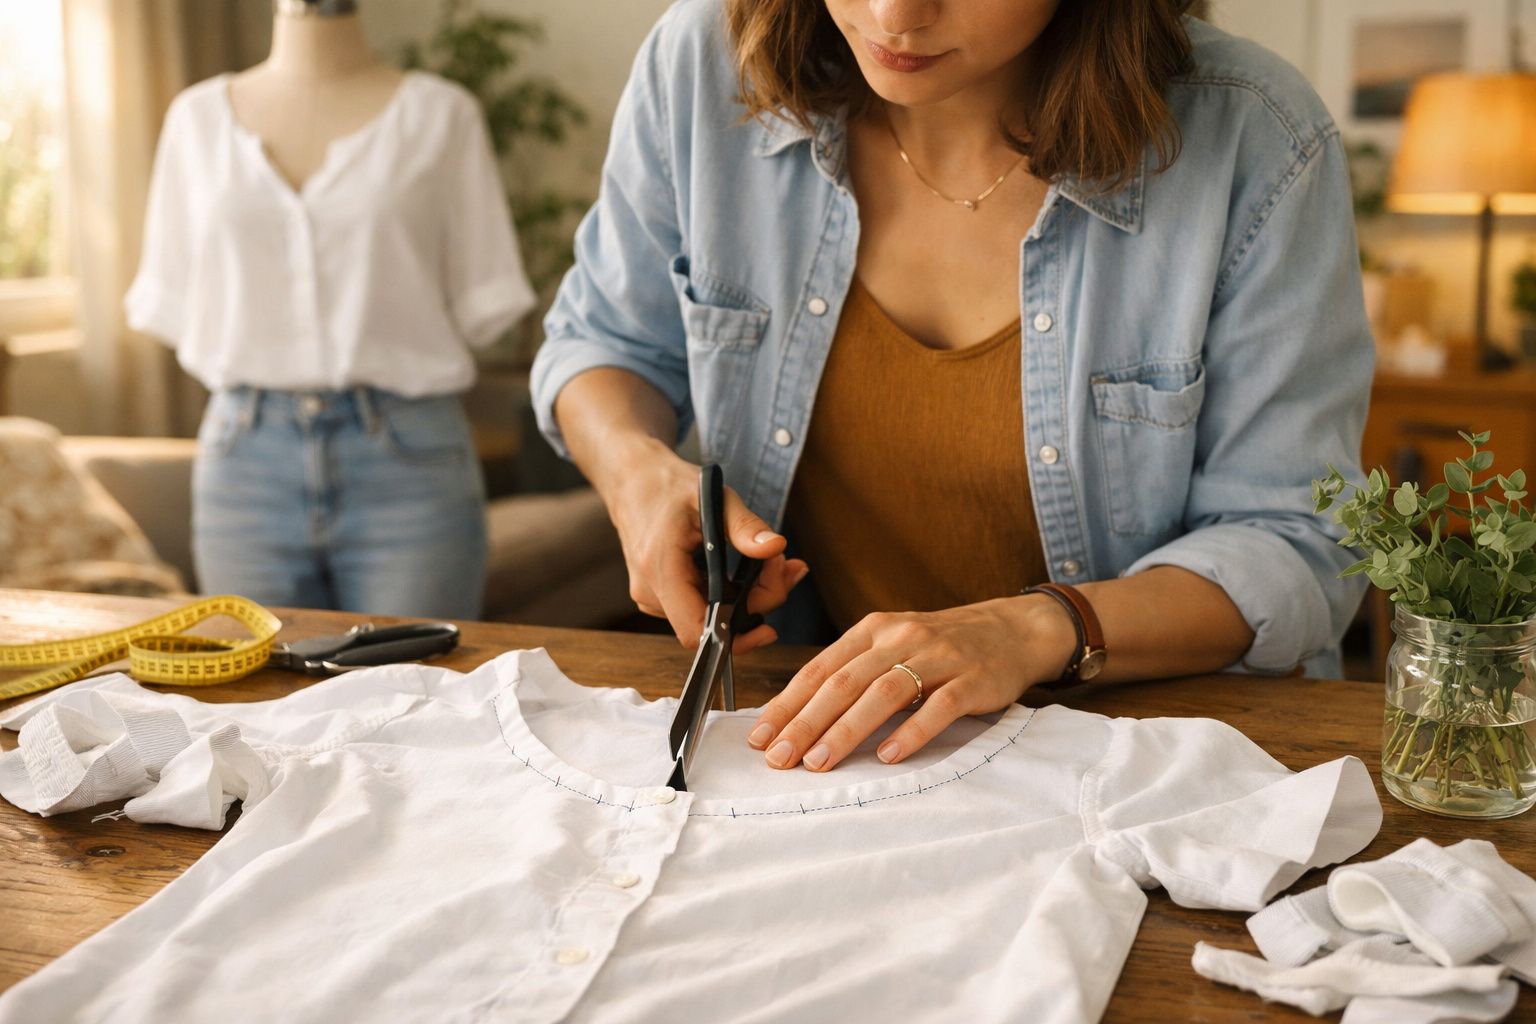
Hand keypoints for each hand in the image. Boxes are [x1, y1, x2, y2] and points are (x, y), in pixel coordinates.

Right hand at [604, 439, 808, 652]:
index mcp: (660, 568)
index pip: (697, 631)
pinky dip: (731, 592)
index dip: (736, 637)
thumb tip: (775, 547)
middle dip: (758, 600)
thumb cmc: (669, 486)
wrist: (632, 481)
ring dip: (749, 595)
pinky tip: (750, 568)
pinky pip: (702, 606)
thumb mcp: (713, 497)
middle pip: (714, 624)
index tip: (770, 627)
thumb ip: (744, 526)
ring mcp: (652, 597)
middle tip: (785, 565)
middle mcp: (650, 591)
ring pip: (712, 616)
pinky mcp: (660, 595)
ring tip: (774, 562)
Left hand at [745, 596, 1076, 770]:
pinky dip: (911, 731)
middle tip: (780, 758)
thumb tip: (799, 716)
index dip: (787, 703)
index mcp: (873, 630)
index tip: (761, 737)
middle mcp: (900, 638)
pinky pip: (938, 706)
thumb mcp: (892, 646)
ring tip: (820, 761)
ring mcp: (938, 657)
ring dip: (847, 729)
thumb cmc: (941, 647)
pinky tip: (888, 755)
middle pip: (843, 682)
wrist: (1012, 630)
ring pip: (883, 692)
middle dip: (805, 722)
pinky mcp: (972, 679)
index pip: (820, 669)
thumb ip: (853, 673)